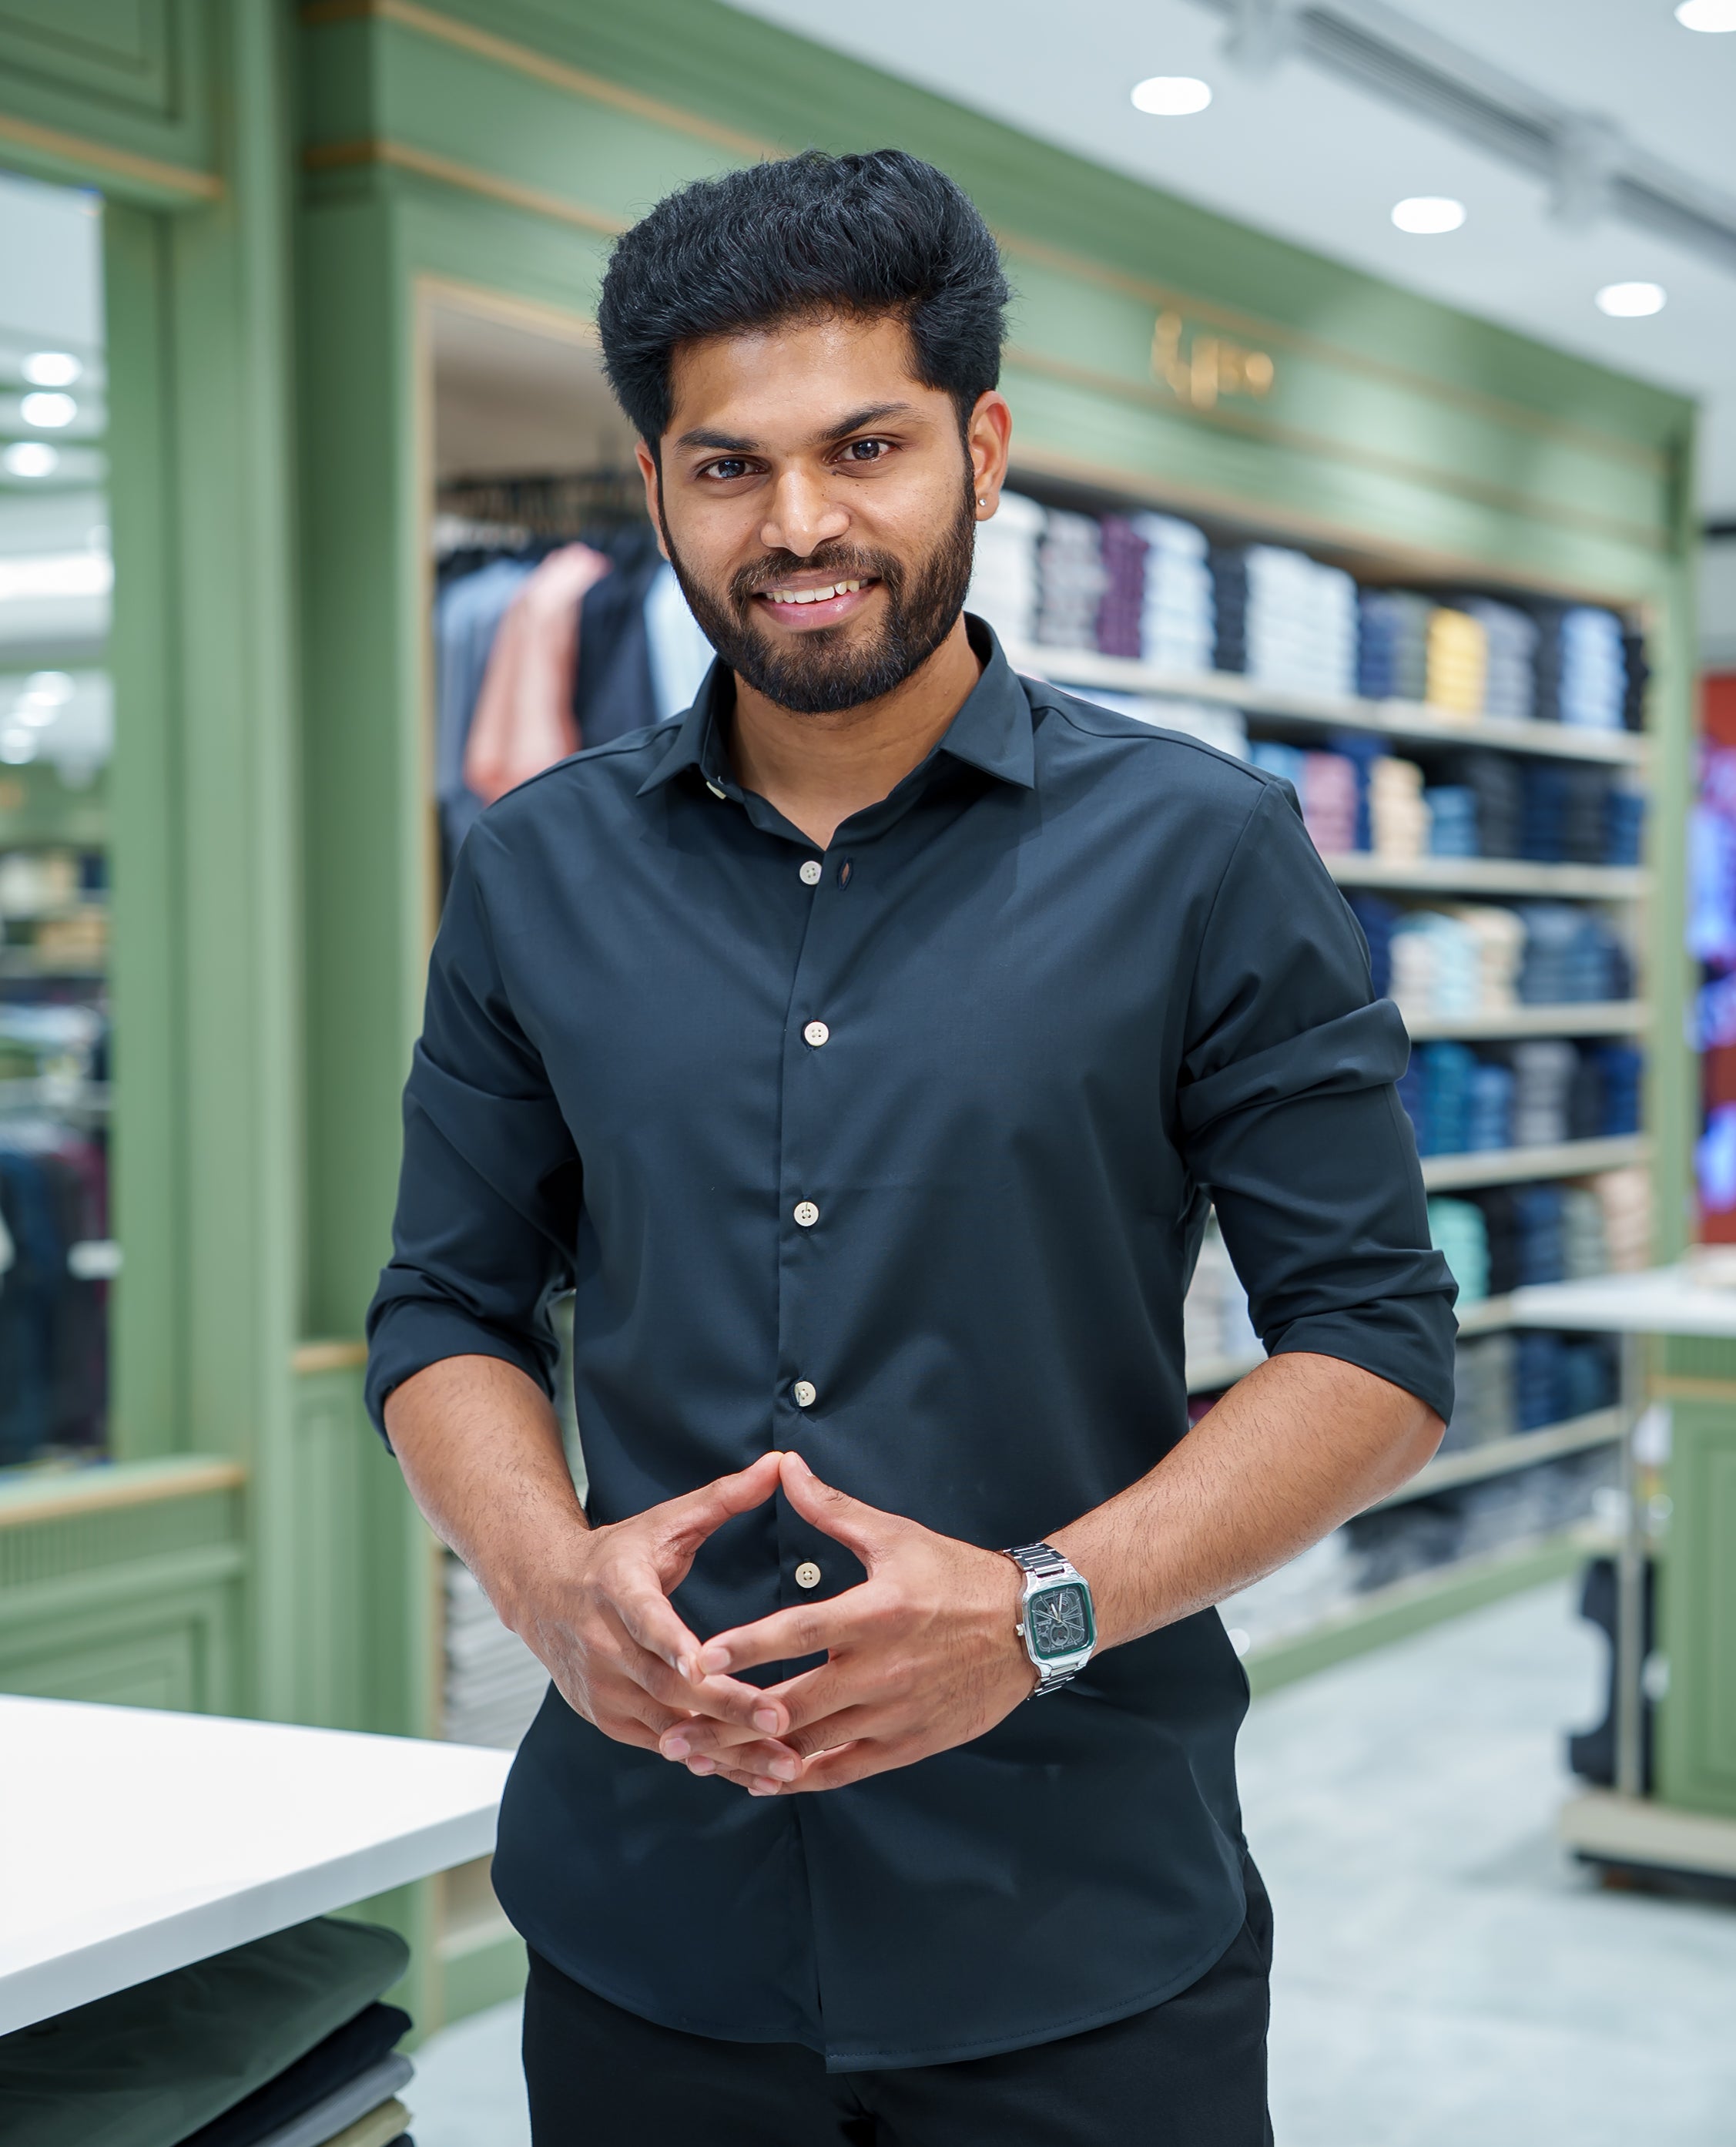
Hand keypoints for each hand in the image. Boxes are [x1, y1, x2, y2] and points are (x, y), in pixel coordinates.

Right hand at [510, 1450, 789, 1755]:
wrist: (545, 1593)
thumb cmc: (620, 1555)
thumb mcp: (666, 1521)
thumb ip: (725, 1497)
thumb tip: (781, 1463)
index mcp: (617, 1588)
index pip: (645, 1619)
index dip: (672, 1642)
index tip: (704, 1662)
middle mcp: (602, 1643)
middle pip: (667, 1683)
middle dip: (726, 1706)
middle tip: (781, 1718)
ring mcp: (601, 1687)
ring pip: (669, 1725)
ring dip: (726, 1748)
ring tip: (784, 1764)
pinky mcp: (606, 1718)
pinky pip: (662, 1744)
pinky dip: (705, 1759)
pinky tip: (752, 1773)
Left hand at [657, 1451, 1035, 1794]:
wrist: (1029, 1626)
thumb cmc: (956, 1574)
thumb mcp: (895, 1536)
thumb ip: (832, 1510)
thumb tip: (785, 1468)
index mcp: (875, 1613)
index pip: (798, 1632)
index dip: (745, 1648)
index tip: (696, 1659)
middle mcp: (881, 1670)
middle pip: (791, 1703)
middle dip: (727, 1721)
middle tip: (675, 1729)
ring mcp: (893, 1714)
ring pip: (809, 1744)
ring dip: (750, 1755)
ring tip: (699, 1759)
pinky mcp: (907, 1745)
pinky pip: (843, 1770)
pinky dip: (798, 1778)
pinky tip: (760, 1780)